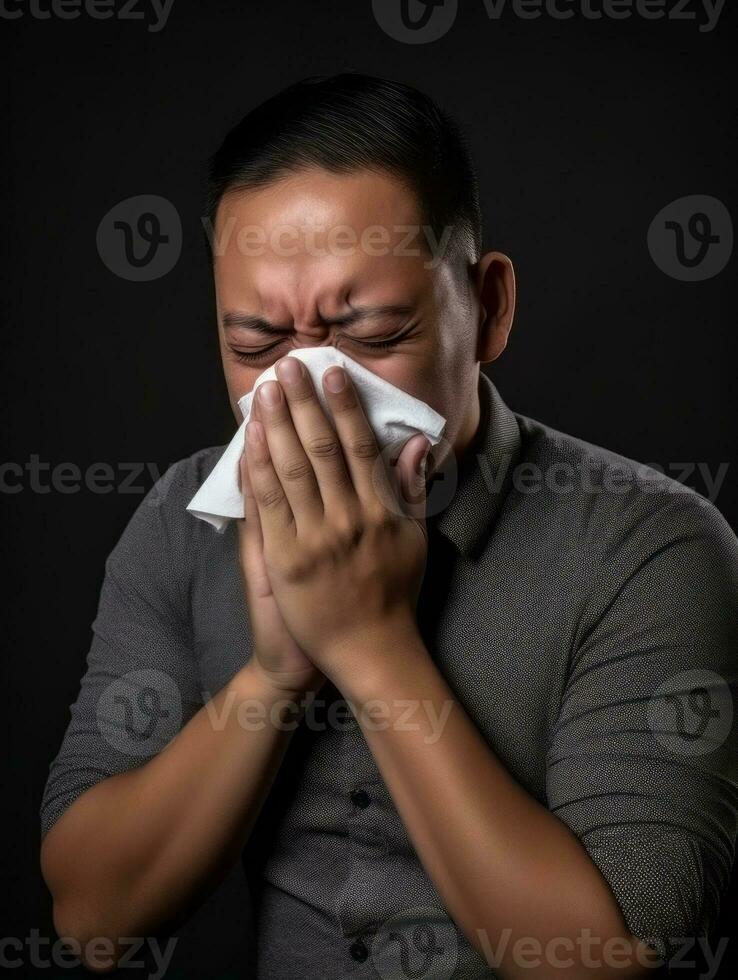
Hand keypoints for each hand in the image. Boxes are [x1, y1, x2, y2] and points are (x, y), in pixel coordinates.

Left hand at [243, 357, 429, 686]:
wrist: (369, 651)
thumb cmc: (393, 593)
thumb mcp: (414, 540)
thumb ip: (411, 490)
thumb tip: (418, 443)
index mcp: (382, 511)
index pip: (360, 446)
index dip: (344, 407)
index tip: (333, 373)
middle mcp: (349, 519)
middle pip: (322, 449)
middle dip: (304, 403)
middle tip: (290, 365)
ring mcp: (315, 539)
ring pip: (292, 469)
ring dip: (277, 424)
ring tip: (266, 390)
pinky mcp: (285, 559)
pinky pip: (268, 505)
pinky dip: (258, 468)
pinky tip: (251, 439)